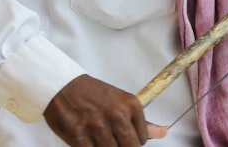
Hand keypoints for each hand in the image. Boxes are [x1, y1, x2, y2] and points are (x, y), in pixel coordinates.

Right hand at [43, 74, 168, 144]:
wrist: (64, 86)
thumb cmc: (93, 95)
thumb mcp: (122, 103)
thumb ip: (142, 122)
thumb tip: (163, 133)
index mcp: (131, 105)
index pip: (142, 139)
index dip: (132, 142)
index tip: (122, 137)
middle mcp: (117, 115)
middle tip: (111, 139)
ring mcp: (97, 126)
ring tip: (98, 137)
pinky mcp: (79, 136)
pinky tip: (89, 142)